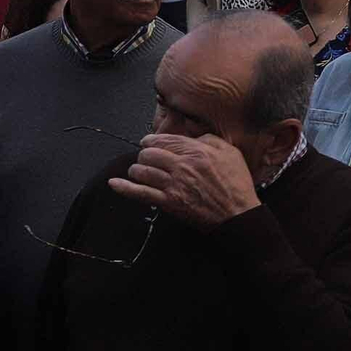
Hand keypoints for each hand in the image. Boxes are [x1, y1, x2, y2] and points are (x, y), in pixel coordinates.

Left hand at [108, 132, 259, 229]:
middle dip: (144, 154)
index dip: (152, 139)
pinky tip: (114, 183)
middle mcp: (182, 166)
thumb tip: (193, 136)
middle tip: (146, 158)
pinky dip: (124, 188)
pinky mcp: (169, 202)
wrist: (237, 214)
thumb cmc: (236, 184)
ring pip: (142, 171)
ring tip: (138, 171)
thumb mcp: (231, 152)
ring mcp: (174, 185)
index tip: (148, 141)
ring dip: (137, 169)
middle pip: (149, 154)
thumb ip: (210, 139)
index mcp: (197, 151)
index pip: (165, 139)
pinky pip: (140, 193)